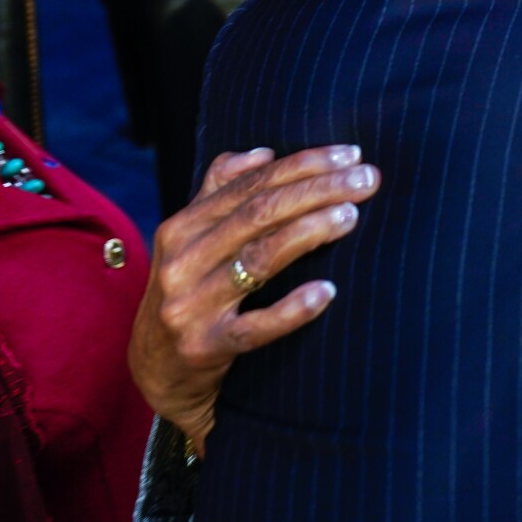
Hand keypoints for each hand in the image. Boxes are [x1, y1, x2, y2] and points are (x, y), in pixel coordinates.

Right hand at [129, 144, 380, 452]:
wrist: (155, 369)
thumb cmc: (188, 291)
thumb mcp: (191, 240)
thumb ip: (220, 191)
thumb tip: (264, 152)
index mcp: (182, 227)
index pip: (250, 184)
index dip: (302, 165)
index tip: (350, 155)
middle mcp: (182, 262)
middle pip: (258, 214)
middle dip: (317, 190)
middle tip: (366, 180)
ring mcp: (191, 306)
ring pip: (259, 260)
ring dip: (309, 233)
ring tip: (351, 217)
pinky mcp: (206, 347)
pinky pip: (255, 327)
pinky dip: (293, 308)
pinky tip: (327, 291)